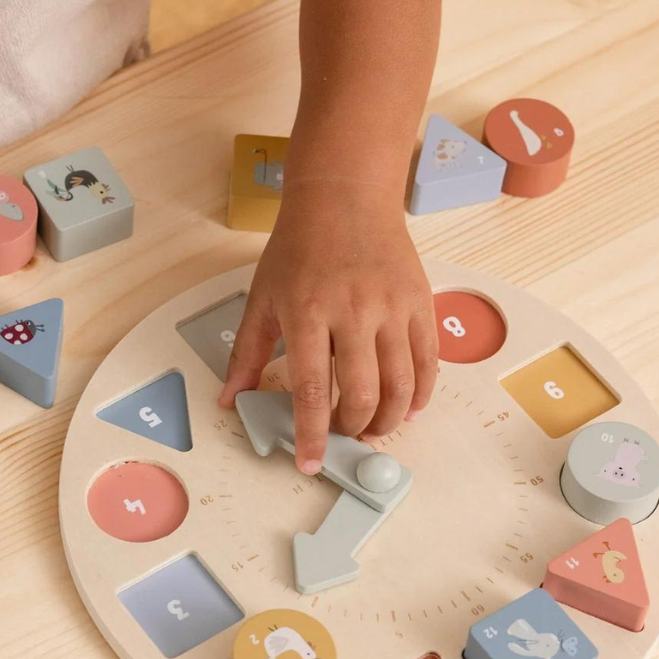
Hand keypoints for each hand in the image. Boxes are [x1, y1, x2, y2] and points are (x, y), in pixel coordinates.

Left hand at [218, 192, 437, 472]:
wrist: (345, 195)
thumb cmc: (299, 246)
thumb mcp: (262, 296)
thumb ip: (247, 352)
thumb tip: (230, 398)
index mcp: (308, 312)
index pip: (312, 390)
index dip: (311, 434)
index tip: (309, 462)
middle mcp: (354, 312)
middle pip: (362, 394)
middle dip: (350, 429)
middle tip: (340, 436)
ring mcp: (392, 307)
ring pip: (401, 385)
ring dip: (387, 420)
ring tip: (372, 429)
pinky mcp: (420, 302)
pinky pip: (428, 361)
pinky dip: (420, 393)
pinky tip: (406, 407)